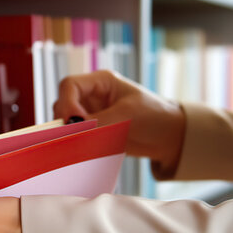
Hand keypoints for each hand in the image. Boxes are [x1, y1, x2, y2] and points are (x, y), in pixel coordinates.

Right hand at [53, 70, 184, 173]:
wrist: (170, 138)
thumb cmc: (155, 117)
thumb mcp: (127, 115)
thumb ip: (99, 121)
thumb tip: (74, 131)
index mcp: (101, 82)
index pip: (69, 85)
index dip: (67, 103)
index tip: (74, 122)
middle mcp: (92, 96)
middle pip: (63, 103)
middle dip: (66, 120)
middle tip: (77, 136)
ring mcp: (92, 113)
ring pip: (66, 121)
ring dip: (70, 133)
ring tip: (86, 144)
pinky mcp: (94, 131)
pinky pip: (76, 136)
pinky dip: (77, 143)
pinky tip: (87, 150)